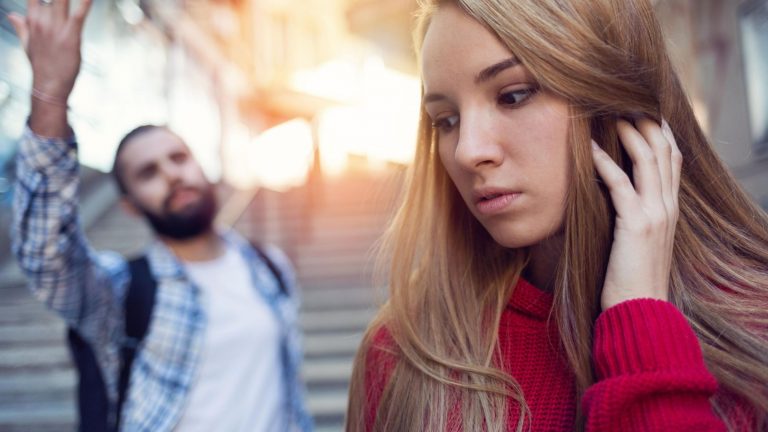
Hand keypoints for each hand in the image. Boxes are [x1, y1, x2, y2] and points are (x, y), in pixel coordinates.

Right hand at [8, 0, 91, 100]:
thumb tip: (11, 14)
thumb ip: (21, 26)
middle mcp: (41, 19)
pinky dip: (86, 2)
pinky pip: (79, 12)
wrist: (49, 86)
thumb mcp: (27, 44)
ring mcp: (55, 27)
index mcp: (31, 19)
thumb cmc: (41, 65)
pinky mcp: (71, 35)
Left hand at [591, 118, 681, 310]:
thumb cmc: (632, 278)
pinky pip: (620, 184)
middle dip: (645, 122)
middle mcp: (668, 206)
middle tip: (622, 102)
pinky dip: (605, 162)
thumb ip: (634, 215)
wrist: (641, 309)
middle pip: (663, 151)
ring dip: (628, 133)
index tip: (641, 111)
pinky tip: (590, 148)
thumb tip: (615, 195)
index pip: (672, 159)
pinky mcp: (637, 224)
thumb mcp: (638, 240)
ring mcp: (656, 214)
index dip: (659, 132)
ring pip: (647, 160)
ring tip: (609, 114)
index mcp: (670, 209)